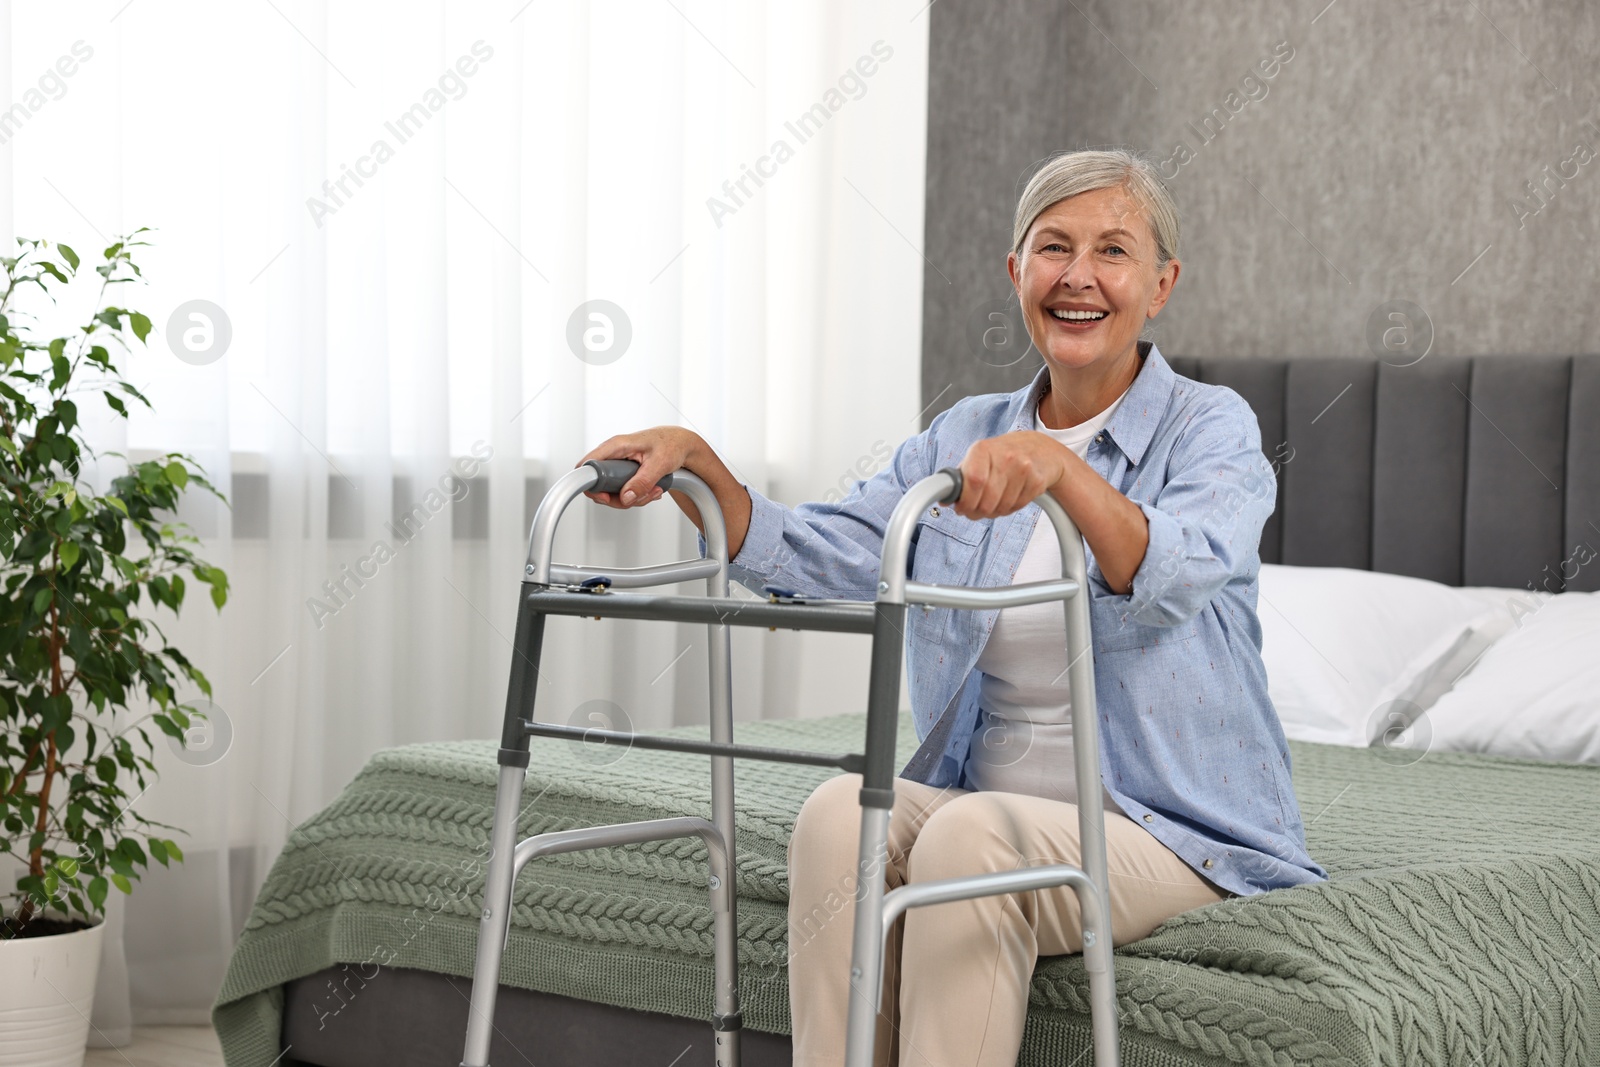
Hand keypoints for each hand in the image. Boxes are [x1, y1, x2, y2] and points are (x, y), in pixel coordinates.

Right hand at [577, 426, 699, 508]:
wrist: (680, 444)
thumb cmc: (671, 444)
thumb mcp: (659, 464)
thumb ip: (642, 482)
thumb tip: (625, 497)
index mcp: (616, 446)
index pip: (588, 464)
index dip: (590, 484)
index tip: (606, 497)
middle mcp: (613, 455)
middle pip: (599, 485)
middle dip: (620, 498)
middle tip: (640, 496)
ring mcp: (617, 465)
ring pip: (612, 492)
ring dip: (634, 498)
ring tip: (654, 490)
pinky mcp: (623, 472)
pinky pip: (622, 490)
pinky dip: (637, 495)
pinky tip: (652, 489)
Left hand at [951, 431, 1072, 519]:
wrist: (1040, 449)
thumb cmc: (1003, 454)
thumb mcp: (980, 456)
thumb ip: (962, 476)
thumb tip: (945, 498)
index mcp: (983, 449)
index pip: (973, 481)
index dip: (965, 501)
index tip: (960, 508)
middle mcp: (1005, 456)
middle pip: (986, 501)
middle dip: (976, 512)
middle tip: (974, 510)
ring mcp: (1023, 468)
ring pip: (1000, 508)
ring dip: (992, 512)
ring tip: (992, 502)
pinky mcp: (1037, 481)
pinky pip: (1016, 507)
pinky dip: (1008, 509)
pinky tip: (1008, 498)